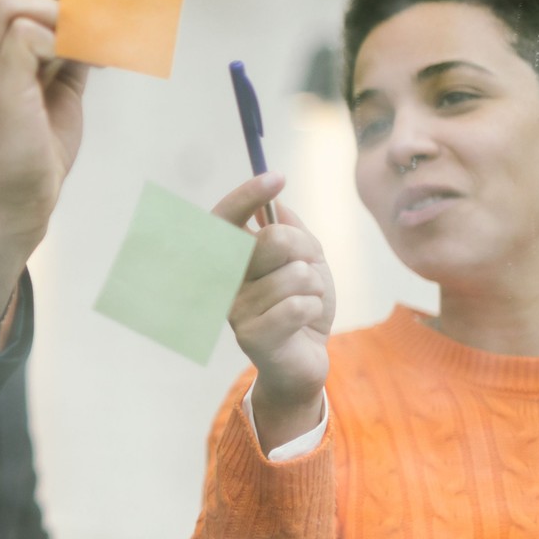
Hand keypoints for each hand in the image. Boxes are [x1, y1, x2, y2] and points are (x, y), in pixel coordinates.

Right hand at [0, 0, 87, 327]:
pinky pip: (26, 35)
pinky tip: (79, 68)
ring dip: (56, 18)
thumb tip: (92, 27)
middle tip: (84, 42)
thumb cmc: (32, 162)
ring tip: (83, 52)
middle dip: (51, 5)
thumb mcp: (53, 97)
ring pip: (8, 2)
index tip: (77, 38)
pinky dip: (62, 42)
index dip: (41, 4)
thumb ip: (63, 60)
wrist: (13, 212)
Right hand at [211, 173, 333, 444]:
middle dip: (304, 251)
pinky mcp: (250, 336)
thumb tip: (273, 203)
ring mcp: (233, 308)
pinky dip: (313, 310)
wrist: (305, 360)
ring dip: (315, 287)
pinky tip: (304, 323)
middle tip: (305, 271)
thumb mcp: (305, 261)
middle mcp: (224, 280)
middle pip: (272, 240)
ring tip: (305, 304)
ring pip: (295, 275)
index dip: (246, 195)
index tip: (277, 178)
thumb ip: (290, 230)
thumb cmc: (301, 306)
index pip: (225, 218)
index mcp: (232, 258)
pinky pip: (298, 305)